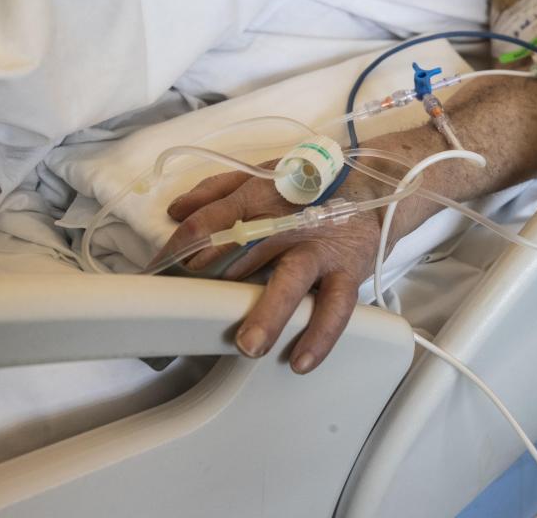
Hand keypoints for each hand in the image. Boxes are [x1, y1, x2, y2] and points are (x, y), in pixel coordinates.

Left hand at [158, 168, 384, 373]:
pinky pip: (334, 307)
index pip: (211, 220)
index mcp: (261, 196)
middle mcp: (290, 222)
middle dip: (215, 279)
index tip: (159, 273)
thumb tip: (175, 211)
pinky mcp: (347, 272)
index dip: (181, 247)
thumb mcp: (263, 177)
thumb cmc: (313, 188)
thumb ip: (216, 192)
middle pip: (246, 249)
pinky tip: (301, 360)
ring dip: (270, 313)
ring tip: (250, 346)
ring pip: (292, 281)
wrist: (377, 188)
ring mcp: (320, 249)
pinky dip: (320, 335)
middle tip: (190, 309)